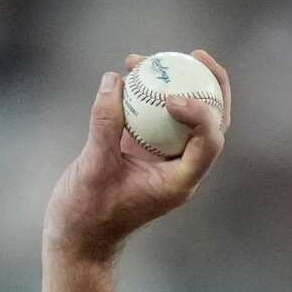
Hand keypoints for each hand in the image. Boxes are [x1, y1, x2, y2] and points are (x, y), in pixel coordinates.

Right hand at [42, 49, 232, 262]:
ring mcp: (163, 160)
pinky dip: (146, 95)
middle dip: (210, 86)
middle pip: (212, 123)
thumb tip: (114, 80)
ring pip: (183, 117)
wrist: (78, 237)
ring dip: (172, 83)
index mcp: (179, 181)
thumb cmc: (87, 214)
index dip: (202, 114)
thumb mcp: (94, 168)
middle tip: (195, 55)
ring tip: (143, 58)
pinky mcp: (143, 152)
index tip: (172, 98)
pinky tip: (127, 71)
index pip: (209, 143)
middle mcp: (179, 168)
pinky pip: (154, 118)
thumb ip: (105, 125)